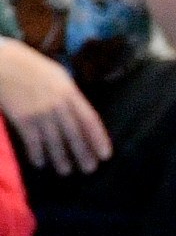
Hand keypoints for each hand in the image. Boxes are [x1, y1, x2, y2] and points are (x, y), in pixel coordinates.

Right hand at [0, 41, 110, 174]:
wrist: (4, 64)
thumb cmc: (33, 68)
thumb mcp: (59, 76)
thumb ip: (70, 96)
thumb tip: (80, 116)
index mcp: (70, 92)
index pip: (90, 119)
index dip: (99, 138)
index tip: (105, 154)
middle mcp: (58, 104)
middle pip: (74, 133)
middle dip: (83, 153)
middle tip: (90, 169)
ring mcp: (39, 112)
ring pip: (54, 140)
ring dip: (60, 158)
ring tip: (66, 171)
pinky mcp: (22, 119)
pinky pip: (32, 140)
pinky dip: (36, 153)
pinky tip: (40, 163)